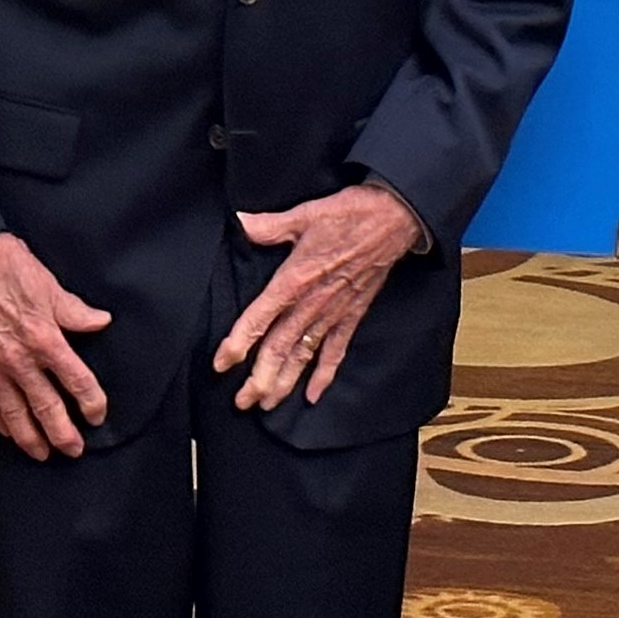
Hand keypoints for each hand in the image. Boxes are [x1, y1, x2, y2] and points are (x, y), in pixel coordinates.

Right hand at [0, 232, 110, 460]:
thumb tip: (100, 322)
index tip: (98, 415)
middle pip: (45, 405)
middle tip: (73, 450)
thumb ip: (76, 312)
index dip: (90, 401)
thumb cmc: (9, 268)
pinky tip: (6, 432)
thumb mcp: (52, 287)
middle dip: (61, 433)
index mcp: (45, 338)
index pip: (75, 379)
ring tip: (41, 454)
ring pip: (13, 413)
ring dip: (28, 437)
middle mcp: (18, 358)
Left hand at [217, 184, 421, 409]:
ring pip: (304, 354)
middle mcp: (312, 302)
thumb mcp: (307, 214)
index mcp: (296, 278)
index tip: (221, 363)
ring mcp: (334, 312)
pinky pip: (337, 349)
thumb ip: (270, 225)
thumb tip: (240, 222)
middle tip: (242, 402)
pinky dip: (325, 373)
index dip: (238, 343)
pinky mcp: (353, 314)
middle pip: (280, 347)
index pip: (260, 318)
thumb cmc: (353, 213)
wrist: (397, 217)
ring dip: (285, 381)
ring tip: (266, 404)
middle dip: (259, 378)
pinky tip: (313, 394)